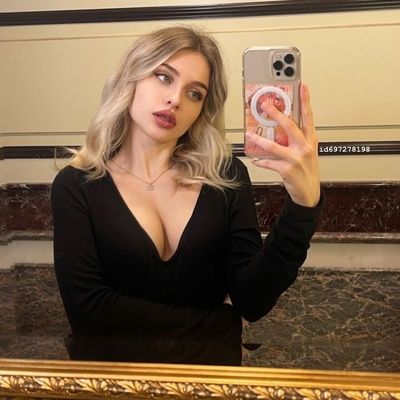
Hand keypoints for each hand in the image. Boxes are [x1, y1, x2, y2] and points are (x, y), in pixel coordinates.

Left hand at [245, 84, 319, 206]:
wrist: (309, 192)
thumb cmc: (307, 171)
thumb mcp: (307, 152)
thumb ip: (297, 139)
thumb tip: (282, 128)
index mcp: (310, 140)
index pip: (309, 117)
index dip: (306, 101)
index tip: (303, 87)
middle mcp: (304, 148)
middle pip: (290, 126)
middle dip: (276, 115)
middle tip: (266, 106)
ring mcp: (296, 159)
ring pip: (274, 146)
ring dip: (259, 140)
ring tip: (250, 134)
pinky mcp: (287, 170)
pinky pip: (269, 162)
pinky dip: (260, 161)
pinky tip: (255, 159)